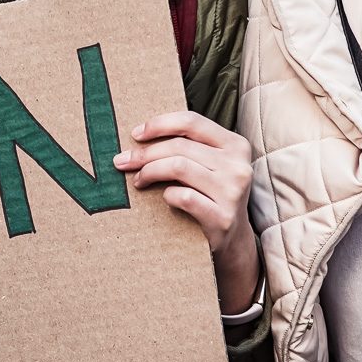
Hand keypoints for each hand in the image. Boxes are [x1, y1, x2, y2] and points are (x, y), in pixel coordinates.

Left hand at [115, 112, 259, 314]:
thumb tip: (141, 137)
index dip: (160, 124)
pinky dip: (167, 194)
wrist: (233, 239)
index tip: (136, 134)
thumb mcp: (211, 165)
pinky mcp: (222, 217)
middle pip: (180, 146)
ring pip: (179, 167)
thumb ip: (189, 147)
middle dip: (145, 153)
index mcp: (235, 145)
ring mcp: (232, 192)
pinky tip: (164, 197)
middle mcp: (238, 165)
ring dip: (150, 171)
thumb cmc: (213, 195)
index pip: (192, 122)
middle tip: (124, 161)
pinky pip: (184, 197)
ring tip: (139, 180)